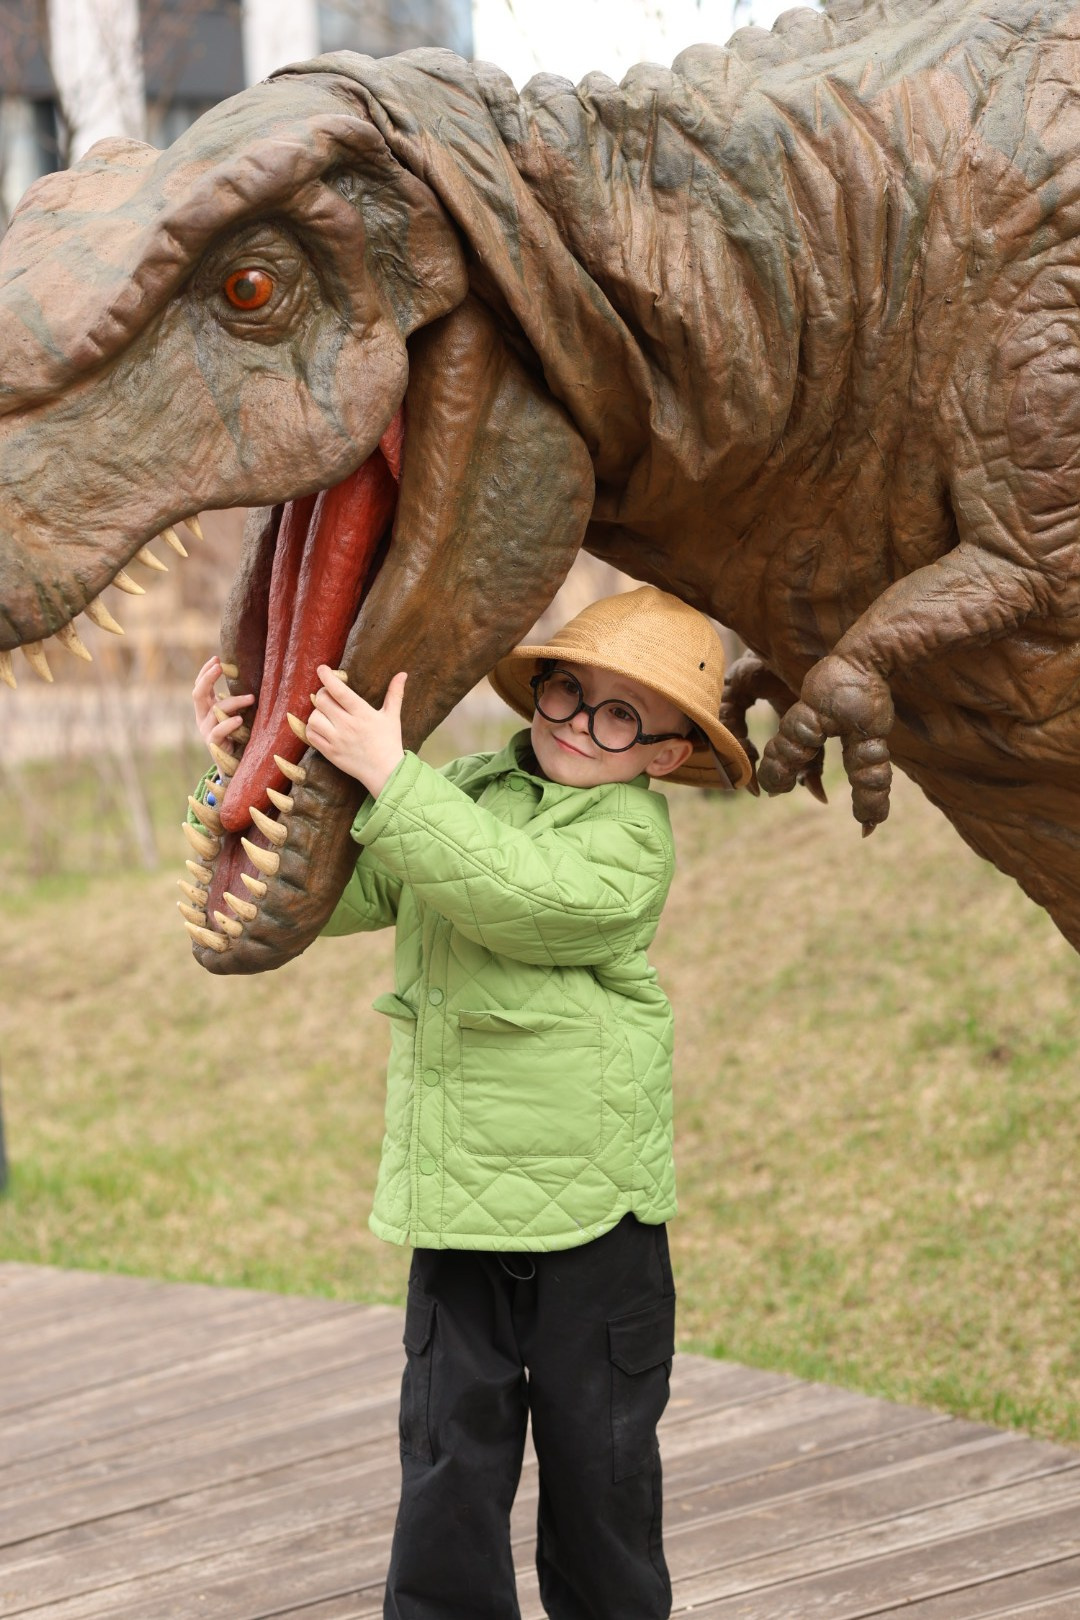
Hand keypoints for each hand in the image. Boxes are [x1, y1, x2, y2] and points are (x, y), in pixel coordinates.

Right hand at [192, 655, 253, 754]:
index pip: (200, 686)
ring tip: (251, 698)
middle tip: (220, 666)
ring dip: (234, 702)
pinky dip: (229, 724)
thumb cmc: (237, 735)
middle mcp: (202, 717)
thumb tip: (249, 678)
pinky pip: (219, 731)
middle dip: (208, 678)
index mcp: (205, 708)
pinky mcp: (213, 744)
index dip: (205, 672)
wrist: (233, 764)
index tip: (216, 659)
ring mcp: (206, 730)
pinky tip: (239, 720)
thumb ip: (235, 701)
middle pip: (198, 693)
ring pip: (216, 711)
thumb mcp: (234, 714)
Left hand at [307, 667, 406, 795]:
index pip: (340, 691)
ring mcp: (336, 740)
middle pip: (322, 701)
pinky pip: (311, 735)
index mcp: (362, 714)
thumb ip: (395, 694)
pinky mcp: (329, 752)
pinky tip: (321, 727)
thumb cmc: (389, 742)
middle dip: (323, 694)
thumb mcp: (393, 716)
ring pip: (314, 717)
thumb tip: (403, 674)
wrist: (385, 772)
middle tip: (329, 695)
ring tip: (326, 713)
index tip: (322, 669)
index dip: (328, 677)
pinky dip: (312, 728)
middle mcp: (347, 725)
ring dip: (317, 712)